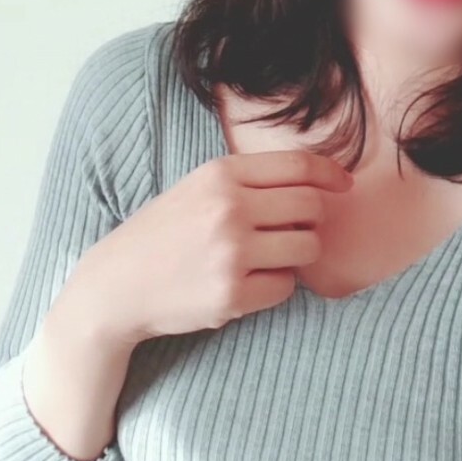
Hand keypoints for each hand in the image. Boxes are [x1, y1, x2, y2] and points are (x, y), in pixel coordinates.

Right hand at [68, 150, 352, 344]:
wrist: (116, 284)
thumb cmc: (163, 232)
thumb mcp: (199, 186)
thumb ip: (250, 180)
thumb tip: (318, 182)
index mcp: (221, 174)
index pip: (300, 166)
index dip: (331, 173)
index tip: (345, 184)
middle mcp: (229, 209)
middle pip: (311, 205)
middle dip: (312, 218)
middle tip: (292, 227)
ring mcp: (232, 253)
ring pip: (308, 246)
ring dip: (298, 252)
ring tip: (267, 256)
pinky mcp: (232, 295)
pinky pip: (287, 286)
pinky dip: (277, 284)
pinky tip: (248, 281)